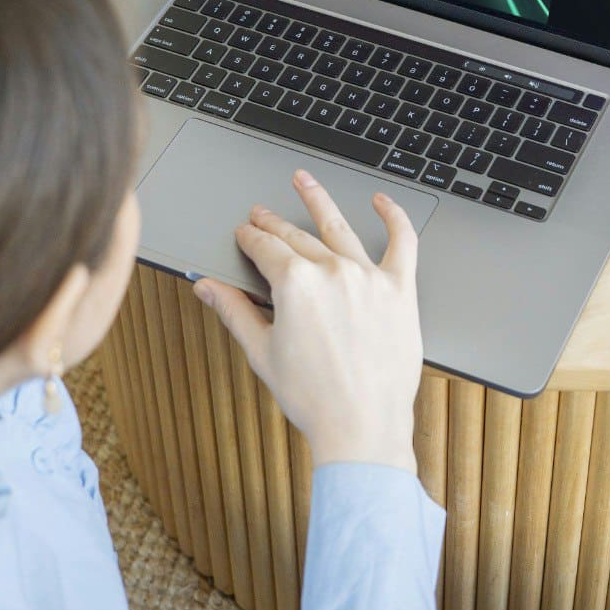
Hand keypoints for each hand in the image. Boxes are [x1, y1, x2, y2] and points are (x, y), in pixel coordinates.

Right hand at [193, 169, 421, 473]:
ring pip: (339, 227)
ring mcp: (368, 277)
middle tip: (261, 214)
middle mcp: (332, 271)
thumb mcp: (262, 352)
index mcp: (295, 284)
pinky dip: (394, 217)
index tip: (243, 233)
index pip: (264, 247)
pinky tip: (383, 202)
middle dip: (273, 223)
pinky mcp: (399, 289)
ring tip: (304, 181)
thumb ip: (234, 311)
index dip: (249, 238)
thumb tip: (207, 287)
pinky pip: (402, 242)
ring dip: (318, 200)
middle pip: (296, 236)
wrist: (362, 428)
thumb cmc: (313, 398)